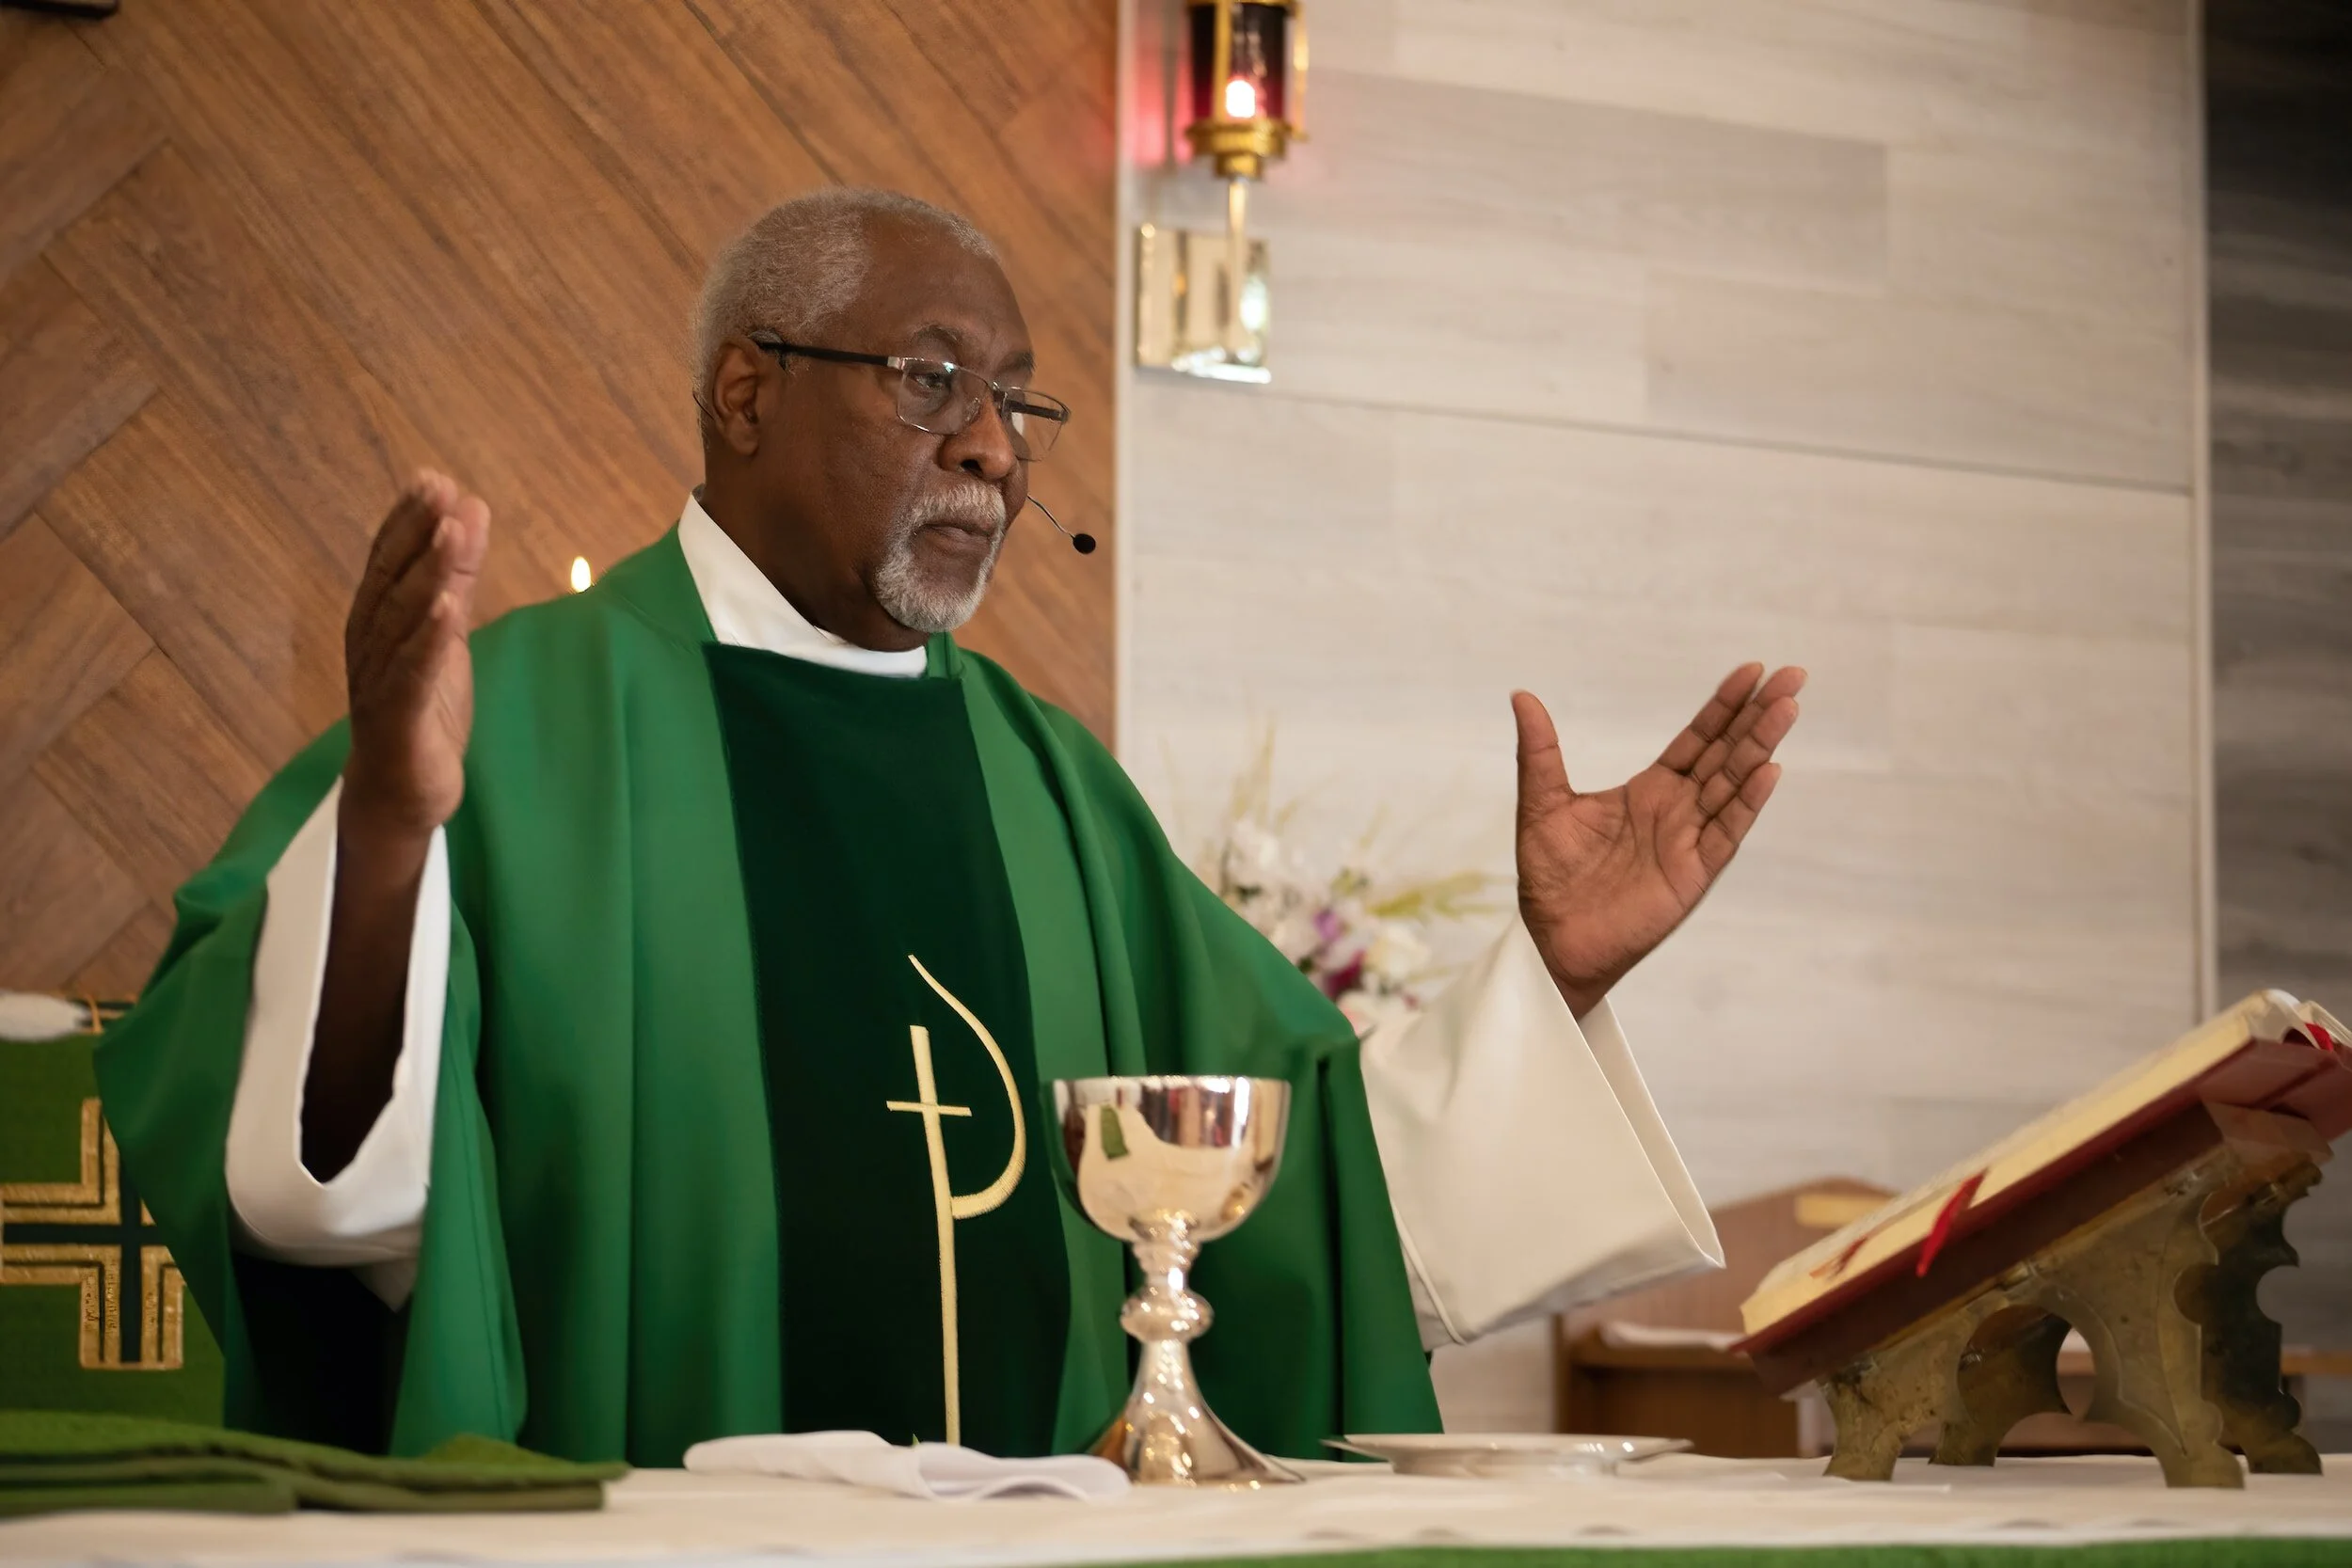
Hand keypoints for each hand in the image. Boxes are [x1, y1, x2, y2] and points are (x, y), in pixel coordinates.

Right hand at [340, 471, 490, 845]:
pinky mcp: (398, 718)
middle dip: (415, 532)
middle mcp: (370, 644)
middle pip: (391, 580)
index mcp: (377, 621)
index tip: (432, 478)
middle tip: (438, 487)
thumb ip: (457, 578)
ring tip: (449, 531)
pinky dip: (427, 639)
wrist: (399, 793)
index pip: (389, 560)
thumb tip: (470, 510)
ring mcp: (379, 680)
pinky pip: (412, 672)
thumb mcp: (447, 636)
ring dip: (426, 573)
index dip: (407, 519)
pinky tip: (445, 607)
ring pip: (401, 619)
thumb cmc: (422, 708)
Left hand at [1513, 664, 1804, 1016]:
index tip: (1751, 671)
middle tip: (1792, 675)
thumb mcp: (1541, 803)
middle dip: (1758, 715)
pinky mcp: (1692, 873)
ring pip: (1733, 784)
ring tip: (1787, 709)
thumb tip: (1521, 695)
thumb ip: (1539, 751)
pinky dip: (1747, 803)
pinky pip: (1725, 833)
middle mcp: (1678, 810)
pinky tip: (1768, 770)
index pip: (1697, 738)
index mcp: (1649, 790)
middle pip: (1727, 753)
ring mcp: (1689, 840)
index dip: (1724, 706)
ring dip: (1760, 747)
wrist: (1551, 938)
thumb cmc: (1550, 877)